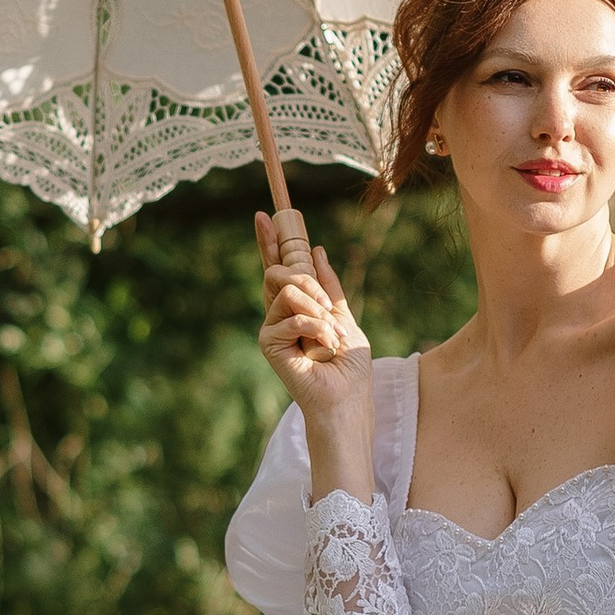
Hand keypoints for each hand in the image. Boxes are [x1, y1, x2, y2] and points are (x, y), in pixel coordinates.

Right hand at [256, 212, 374, 488]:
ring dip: (318, 309)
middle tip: (327, 307)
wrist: (347, 399)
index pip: (280, 267)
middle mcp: (279, 314)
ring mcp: (271, 327)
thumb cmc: (349, 367)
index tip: (265, 214)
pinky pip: (290, 316)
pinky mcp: (268, 343)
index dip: (271, 241)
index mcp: (297, 306)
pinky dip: (316, 328)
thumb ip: (328, 287)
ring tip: (330, 336)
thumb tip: (316, 251)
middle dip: (308, 280)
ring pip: (287, 289)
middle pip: (278, 270)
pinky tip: (324, 348)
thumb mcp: (344, 316)